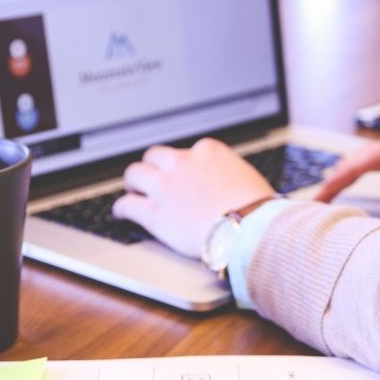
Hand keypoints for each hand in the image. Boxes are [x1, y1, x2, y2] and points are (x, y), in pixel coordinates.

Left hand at [112, 138, 274, 257]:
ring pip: (135, 174)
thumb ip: (229, 174)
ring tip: (133, 191)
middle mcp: (183, 163)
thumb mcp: (247, 177)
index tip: (181, 173)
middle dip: (152, 167)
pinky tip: (122, 213)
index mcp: (208, 151)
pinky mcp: (155, 214)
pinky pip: (127, 205)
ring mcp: (166, 187)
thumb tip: (231, 183)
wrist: (249, 228)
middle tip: (151, 178)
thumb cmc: (257, 208)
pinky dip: (122, 208)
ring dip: (133, 182)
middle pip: (155, 156)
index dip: (181, 165)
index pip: (186, 151)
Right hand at [316, 132, 379, 227]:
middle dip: (338, 177)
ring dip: (348, 178)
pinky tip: (349, 197)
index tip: (323, 194)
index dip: (344, 175)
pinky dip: (364, 182)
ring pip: (372, 162)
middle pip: (366, 157)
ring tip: (323, 203)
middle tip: (313, 204)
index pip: (373, 158)